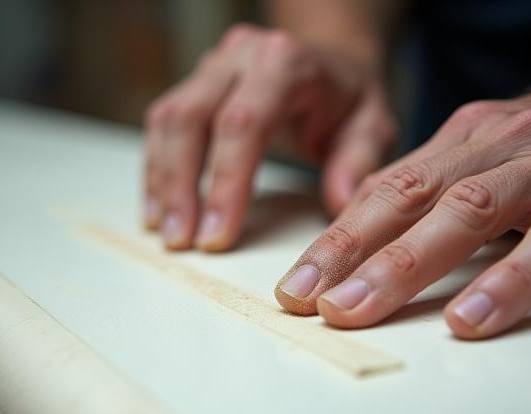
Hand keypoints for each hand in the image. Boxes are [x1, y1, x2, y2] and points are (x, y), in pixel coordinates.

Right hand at [144, 24, 395, 250]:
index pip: (243, 124)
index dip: (225, 183)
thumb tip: (339, 207)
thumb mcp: (372, 126)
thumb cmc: (351, 100)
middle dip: (180, 187)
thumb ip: (358, 162)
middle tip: (182, 242)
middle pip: (191, 119)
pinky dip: (158, 169)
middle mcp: (241, 55)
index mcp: (286, 62)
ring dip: (162, 181)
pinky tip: (161, 208)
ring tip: (168, 233)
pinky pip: (164, 124)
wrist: (333, 63)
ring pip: (168, 120)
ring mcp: (214, 65)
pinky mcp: (197, 83)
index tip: (216, 236)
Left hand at [275, 72, 530, 338]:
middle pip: (410, 197)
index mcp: (464, 138)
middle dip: (349, 251)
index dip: (338, 236)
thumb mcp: (486, 154)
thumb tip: (363, 220)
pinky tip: (469, 318)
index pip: (387, 187)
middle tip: (307, 300)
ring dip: (404, 266)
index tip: (298, 281)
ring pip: (467, 214)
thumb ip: (432, 186)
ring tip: (357, 309)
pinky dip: (509, 282)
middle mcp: (498, 146)